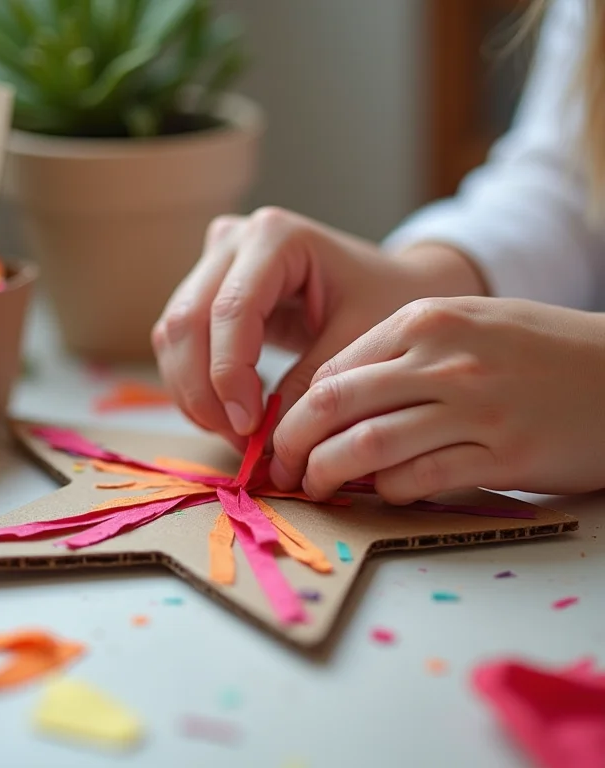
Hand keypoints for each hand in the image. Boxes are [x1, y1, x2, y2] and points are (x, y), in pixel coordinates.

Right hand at [152, 206, 483, 445]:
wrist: (385, 285)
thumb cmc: (383, 303)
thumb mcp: (359, 343)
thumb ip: (310, 387)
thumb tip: (265, 443)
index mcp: (275, 236)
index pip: (231, 311)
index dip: (230, 375)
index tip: (250, 428)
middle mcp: (232, 240)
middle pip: (187, 322)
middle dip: (205, 391)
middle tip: (240, 442)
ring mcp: (213, 263)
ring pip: (172, 336)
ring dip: (195, 394)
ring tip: (236, 436)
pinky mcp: (205, 290)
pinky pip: (179, 344)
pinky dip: (195, 386)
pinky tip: (225, 418)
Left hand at [270, 296, 604, 502]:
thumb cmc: (535, 351)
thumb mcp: (463, 327)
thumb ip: (398, 358)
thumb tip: (331, 404)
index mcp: (426, 320)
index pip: (335, 370)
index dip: (296, 409)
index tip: (285, 435)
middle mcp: (443, 359)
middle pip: (335, 405)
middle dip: (294, 443)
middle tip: (282, 468)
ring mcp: (473, 407)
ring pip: (366, 445)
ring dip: (327, 473)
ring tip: (316, 486)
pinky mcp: (503, 454)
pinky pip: (418, 478)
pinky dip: (386, 490)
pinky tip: (381, 492)